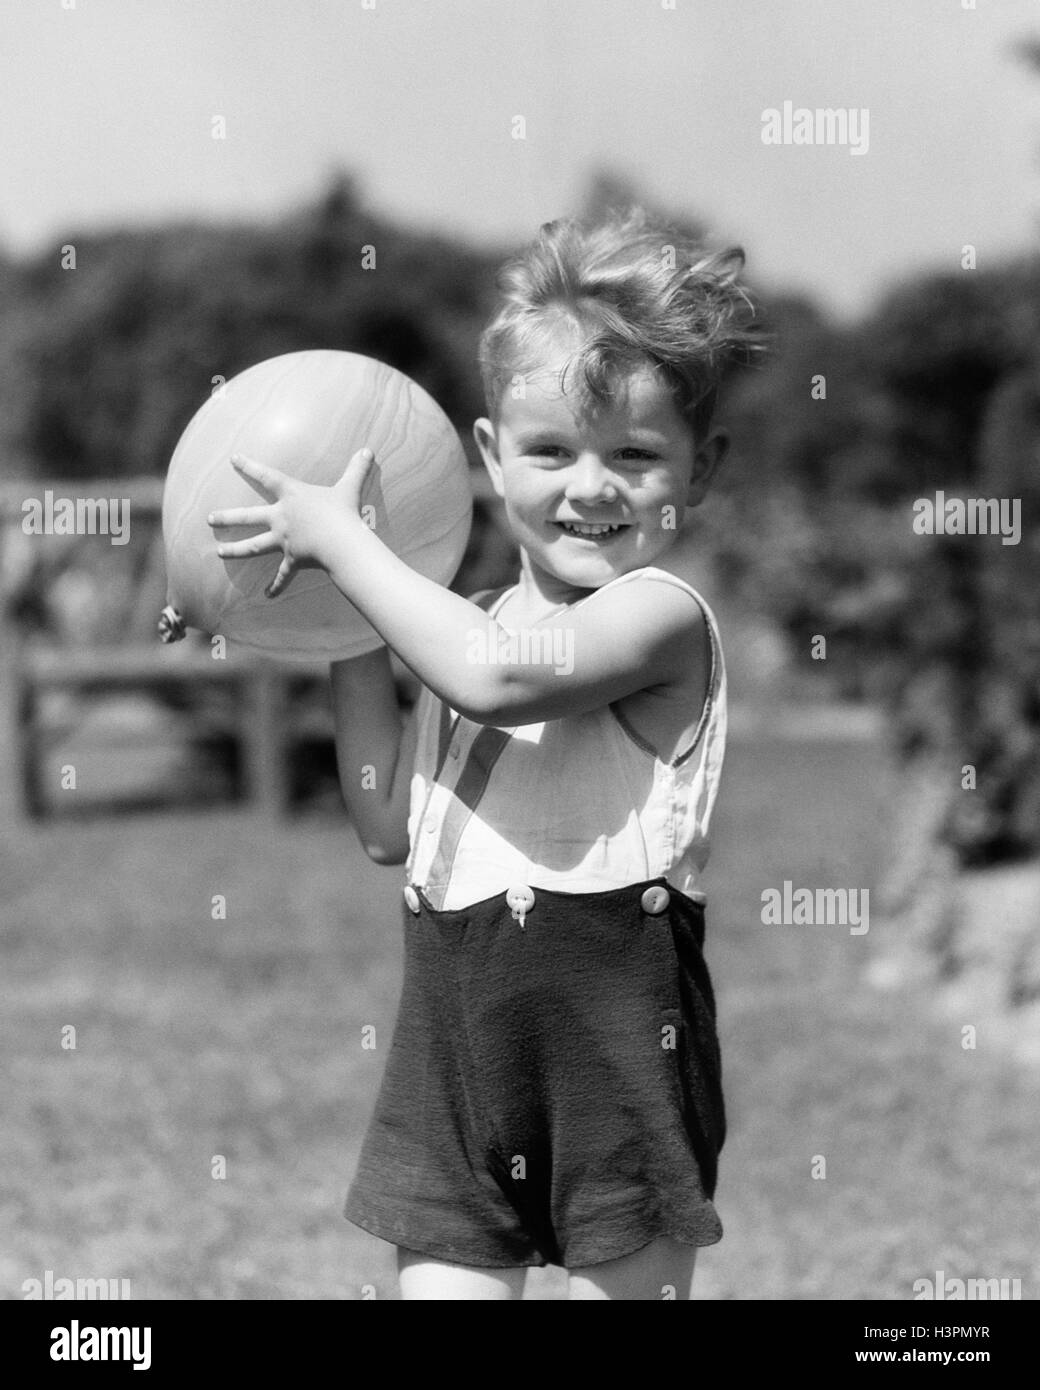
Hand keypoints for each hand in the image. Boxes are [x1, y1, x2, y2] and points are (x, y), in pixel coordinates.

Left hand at [207, 447, 374, 596]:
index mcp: (291, 496)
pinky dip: (276, 586)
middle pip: (248, 517)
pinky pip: (282, 575)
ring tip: (218, 552)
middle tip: (209, 519)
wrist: (341, 542)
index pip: (266, 476)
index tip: (232, 459)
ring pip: (254, 546)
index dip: (249, 466)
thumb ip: (357, 469)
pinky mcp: (292, 559)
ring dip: (234, 550)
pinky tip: (267, 595)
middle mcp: (281, 518)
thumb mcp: (350, 487)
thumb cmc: (342, 512)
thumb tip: (369, 451)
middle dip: (227, 518)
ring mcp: (284, 540)